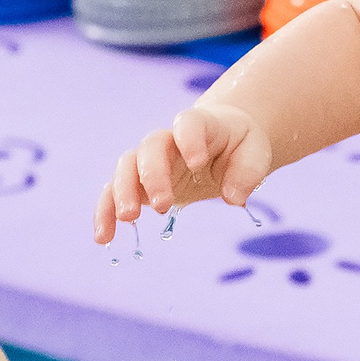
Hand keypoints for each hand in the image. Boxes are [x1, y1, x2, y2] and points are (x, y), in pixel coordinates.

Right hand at [94, 102, 270, 242]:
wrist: (222, 140)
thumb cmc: (239, 144)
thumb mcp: (255, 152)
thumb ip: (248, 171)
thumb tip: (233, 197)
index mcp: (199, 125)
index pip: (188, 123)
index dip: (189, 139)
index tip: (198, 162)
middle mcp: (168, 140)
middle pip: (150, 148)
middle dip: (153, 175)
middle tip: (164, 205)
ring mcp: (149, 161)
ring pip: (126, 168)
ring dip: (122, 193)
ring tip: (128, 220)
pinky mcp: (139, 184)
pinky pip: (114, 193)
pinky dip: (105, 213)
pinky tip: (104, 238)